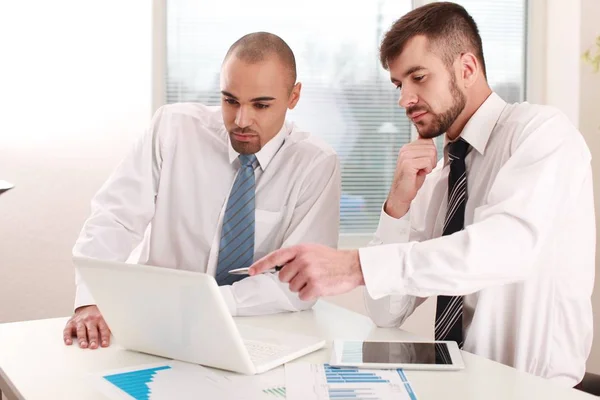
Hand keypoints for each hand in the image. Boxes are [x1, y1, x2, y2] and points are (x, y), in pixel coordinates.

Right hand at [63, 305, 110, 348]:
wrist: (87, 307)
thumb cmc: (97, 317)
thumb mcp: (104, 319)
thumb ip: (107, 328)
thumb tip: (116, 339)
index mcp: (100, 318)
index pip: (103, 328)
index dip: (104, 337)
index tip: (105, 345)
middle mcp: (90, 319)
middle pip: (92, 330)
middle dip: (93, 338)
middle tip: (93, 346)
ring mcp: (80, 321)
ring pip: (81, 330)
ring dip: (82, 338)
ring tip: (83, 345)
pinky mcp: (71, 323)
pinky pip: (68, 330)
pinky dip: (67, 337)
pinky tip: (69, 342)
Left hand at [249, 244, 364, 300]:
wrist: (352, 265)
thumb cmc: (332, 259)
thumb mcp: (312, 250)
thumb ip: (296, 256)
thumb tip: (280, 267)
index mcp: (300, 250)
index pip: (274, 257)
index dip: (260, 265)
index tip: (251, 271)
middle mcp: (302, 260)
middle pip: (282, 277)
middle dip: (292, 279)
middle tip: (307, 275)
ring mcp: (308, 273)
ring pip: (292, 287)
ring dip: (302, 287)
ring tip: (316, 279)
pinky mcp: (315, 286)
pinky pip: (302, 295)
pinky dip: (310, 294)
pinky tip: (320, 286)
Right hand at [385, 138, 436, 217]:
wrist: (401, 194)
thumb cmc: (410, 180)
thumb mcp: (418, 161)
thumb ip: (423, 150)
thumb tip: (429, 138)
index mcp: (407, 147)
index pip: (428, 140)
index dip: (431, 154)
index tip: (423, 163)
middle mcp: (405, 149)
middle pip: (431, 147)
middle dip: (432, 160)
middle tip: (422, 169)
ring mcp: (405, 156)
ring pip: (431, 153)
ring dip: (430, 165)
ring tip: (420, 171)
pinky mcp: (408, 164)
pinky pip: (427, 162)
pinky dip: (427, 170)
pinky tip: (419, 174)